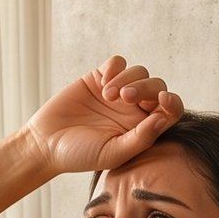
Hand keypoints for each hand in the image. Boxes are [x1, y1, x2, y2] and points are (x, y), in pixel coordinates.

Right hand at [20, 55, 184, 176]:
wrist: (46, 144)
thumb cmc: (80, 155)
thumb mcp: (113, 153)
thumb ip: (140, 138)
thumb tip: (163, 119)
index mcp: (143, 128)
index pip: (170, 110)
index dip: (172, 101)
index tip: (162, 99)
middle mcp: (135, 109)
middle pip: (156, 86)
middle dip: (144, 88)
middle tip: (124, 98)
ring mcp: (118, 92)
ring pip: (139, 72)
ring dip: (127, 79)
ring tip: (107, 95)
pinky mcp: (99, 79)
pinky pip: (118, 63)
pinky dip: (115, 68)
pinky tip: (102, 83)